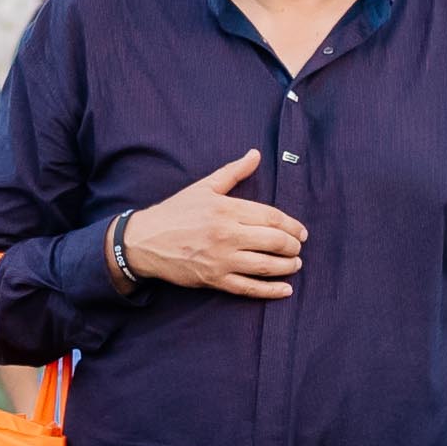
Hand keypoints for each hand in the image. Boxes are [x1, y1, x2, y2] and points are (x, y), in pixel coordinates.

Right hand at [115, 148, 302, 297]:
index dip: (292, 226)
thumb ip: (234, 172)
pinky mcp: (214, 279)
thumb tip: (255, 154)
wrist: (145, 240)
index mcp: (227, 209)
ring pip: (265, 266)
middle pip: (273, 241)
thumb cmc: (176, 211)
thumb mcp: (204, 187)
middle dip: (293, 246)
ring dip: (287, 266)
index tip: (301, 231)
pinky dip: (270, 291)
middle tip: (298, 247)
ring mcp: (221, 259)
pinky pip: (249, 288)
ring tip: (295, 264)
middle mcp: (227, 234)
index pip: (271, 217)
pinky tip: (285, 289)